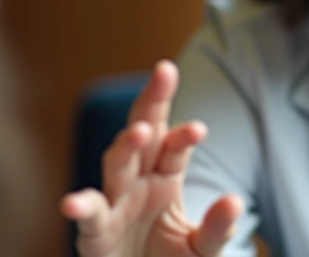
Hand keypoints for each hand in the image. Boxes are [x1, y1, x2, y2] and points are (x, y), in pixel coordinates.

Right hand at [61, 60, 243, 256]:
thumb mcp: (203, 249)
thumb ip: (217, 228)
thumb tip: (235, 201)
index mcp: (165, 179)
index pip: (174, 146)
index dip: (184, 135)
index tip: (199, 129)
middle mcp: (138, 183)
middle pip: (143, 135)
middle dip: (153, 102)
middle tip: (165, 70)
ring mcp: (114, 205)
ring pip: (116, 165)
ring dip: (126, 146)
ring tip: (141, 132)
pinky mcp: (95, 234)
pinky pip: (88, 216)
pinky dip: (80, 207)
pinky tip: (72, 202)